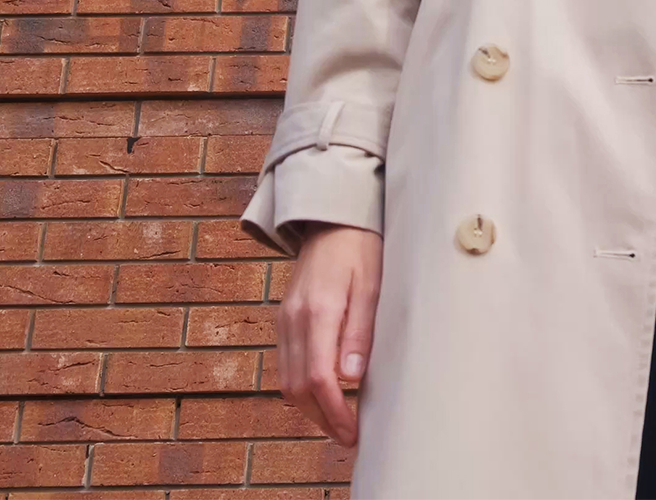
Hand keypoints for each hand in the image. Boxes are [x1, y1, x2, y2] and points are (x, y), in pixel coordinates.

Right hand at [277, 221, 382, 447]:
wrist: (333, 220)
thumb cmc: (361, 248)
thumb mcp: (372, 285)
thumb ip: (361, 331)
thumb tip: (352, 377)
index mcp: (317, 311)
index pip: (319, 378)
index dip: (335, 412)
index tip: (354, 431)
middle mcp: (293, 320)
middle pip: (298, 388)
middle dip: (322, 419)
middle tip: (349, 436)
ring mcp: (284, 320)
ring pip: (287, 381)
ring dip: (310, 408)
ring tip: (339, 423)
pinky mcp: (284, 320)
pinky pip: (286, 365)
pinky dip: (302, 388)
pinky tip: (324, 395)